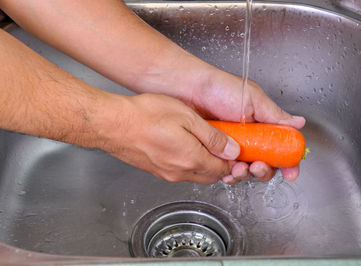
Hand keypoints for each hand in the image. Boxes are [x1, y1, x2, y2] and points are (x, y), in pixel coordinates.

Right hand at [96, 93, 239, 183]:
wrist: (111, 124)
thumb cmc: (145, 116)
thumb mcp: (187, 118)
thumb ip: (213, 137)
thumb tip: (232, 151)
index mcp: (192, 160)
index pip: (223, 169)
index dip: (233, 162)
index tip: (236, 152)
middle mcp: (180, 172)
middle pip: (210, 175)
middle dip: (220, 165)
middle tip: (223, 149)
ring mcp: (166, 173)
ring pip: (195, 174)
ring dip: (204, 164)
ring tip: (204, 146)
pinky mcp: (155, 170)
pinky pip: (180, 171)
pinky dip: (188, 163)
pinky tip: (184, 147)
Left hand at [188, 67, 305, 184]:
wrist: (188, 89)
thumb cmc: (219, 88)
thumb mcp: (253, 99)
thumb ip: (276, 115)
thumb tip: (299, 123)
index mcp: (261, 125)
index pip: (280, 147)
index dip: (288, 162)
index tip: (291, 172)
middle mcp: (248, 138)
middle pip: (264, 164)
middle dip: (264, 170)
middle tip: (258, 166)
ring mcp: (231, 146)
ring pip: (245, 170)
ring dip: (245, 174)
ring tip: (239, 168)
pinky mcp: (214, 152)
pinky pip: (224, 170)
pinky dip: (228, 174)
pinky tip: (226, 171)